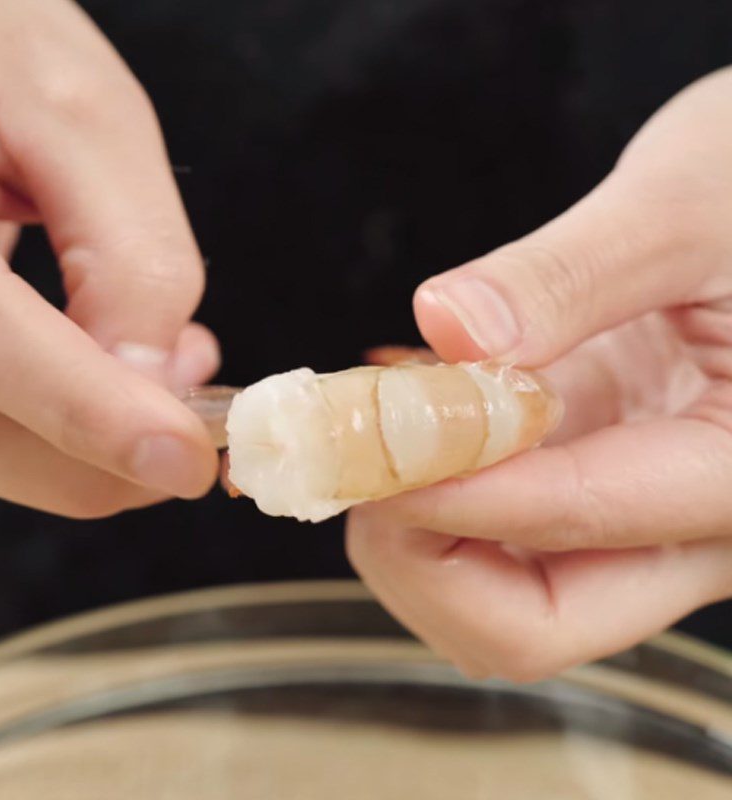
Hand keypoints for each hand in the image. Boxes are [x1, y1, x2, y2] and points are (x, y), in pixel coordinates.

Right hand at [0, 0, 218, 515]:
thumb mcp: (76, 114)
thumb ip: (128, 252)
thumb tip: (155, 377)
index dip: (92, 415)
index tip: (187, 462)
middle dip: (101, 455)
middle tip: (195, 424)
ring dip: (78, 441)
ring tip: (152, 369)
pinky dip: (44, 419)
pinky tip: (96, 366)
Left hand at [347, 67, 731, 680]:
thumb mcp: (684, 205)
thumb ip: (570, 275)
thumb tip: (448, 328)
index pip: (577, 517)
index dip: (446, 486)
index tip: (359, 436)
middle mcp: (685, 527)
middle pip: (527, 624)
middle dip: (420, 558)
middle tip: (365, 456)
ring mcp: (624, 518)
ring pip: (495, 599)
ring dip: (411, 535)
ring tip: (380, 426)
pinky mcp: (584, 485)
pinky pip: (489, 539)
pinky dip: (426, 498)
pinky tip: (406, 419)